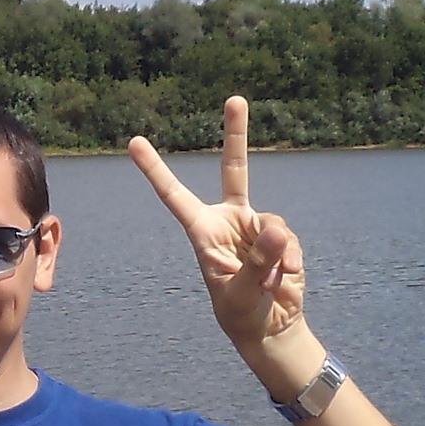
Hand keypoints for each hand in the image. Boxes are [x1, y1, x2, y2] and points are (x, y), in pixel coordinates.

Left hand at [129, 96, 310, 365]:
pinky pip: (289, 239)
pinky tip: (288, 279)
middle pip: (234, 169)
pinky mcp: (281, 236)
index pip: (174, 195)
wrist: (271, 327)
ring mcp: (256, 226)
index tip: (134, 141)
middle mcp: (228, 220)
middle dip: (236, 134)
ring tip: (272, 282)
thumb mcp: (241, 293)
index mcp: (202, 231)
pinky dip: (291, 260)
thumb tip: (278, 230)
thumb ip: (258, 263)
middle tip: (235, 98)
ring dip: (275, 255)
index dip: (155, 169)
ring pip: (272, 222)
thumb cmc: (242, 312)